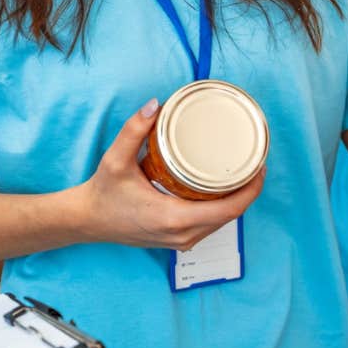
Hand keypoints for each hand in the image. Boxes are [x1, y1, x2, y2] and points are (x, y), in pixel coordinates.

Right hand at [74, 98, 263, 249]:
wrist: (88, 221)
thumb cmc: (103, 194)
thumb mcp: (116, 160)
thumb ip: (135, 130)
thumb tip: (156, 105)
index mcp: (174, 218)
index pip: (230, 209)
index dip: (251, 189)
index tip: (260, 167)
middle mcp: (182, 235)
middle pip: (231, 216)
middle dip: (247, 191)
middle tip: (254, 162)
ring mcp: (181, 242)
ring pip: (222, 223)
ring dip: (236, 201)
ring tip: (242, 173)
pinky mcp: (178, 241)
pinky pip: (210, 226)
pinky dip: (221, 210)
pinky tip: (223, 191)